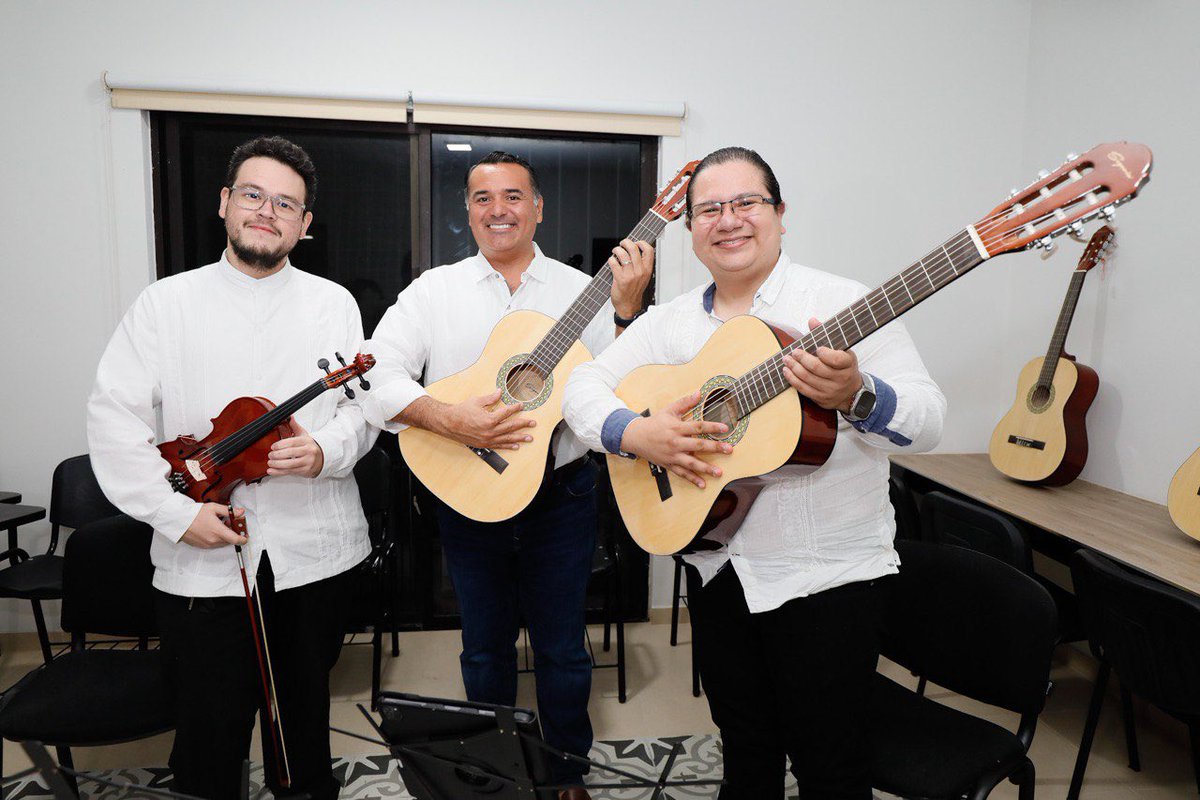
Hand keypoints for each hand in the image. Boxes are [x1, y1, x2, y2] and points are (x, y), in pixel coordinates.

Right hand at [181, 503, 248, 548]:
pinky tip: (213, 529)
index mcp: (218, 531)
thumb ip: (229, 511)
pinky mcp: (202, 546)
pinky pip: (215, 544)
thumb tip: (240, 512)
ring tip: (219, 524)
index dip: (243, 538)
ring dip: (225, 535)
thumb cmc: (194, 514)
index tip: (245, 535)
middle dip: (233, 532)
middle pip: (230, 540)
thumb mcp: (213, 508)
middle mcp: (213, 540)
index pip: (236, 539)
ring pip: (222, 542)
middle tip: (230, 523)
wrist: (178, 521)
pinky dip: (217, 538)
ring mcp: (207, 544)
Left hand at [267, 418, 324, 477]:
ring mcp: (307, 462)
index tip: (273, 447)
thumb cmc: (310, 447)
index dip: (280, 445)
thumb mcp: (304, 435)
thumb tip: (289, 416)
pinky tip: (272, 471)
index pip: (292, 442)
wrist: (322, 459)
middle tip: (270, 455)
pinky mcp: (305, 471)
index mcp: (307, 441)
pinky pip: (290, 472)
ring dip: (277, 464)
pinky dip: (279, 472)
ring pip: (290, 464)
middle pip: (290, 453)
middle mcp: (308, 451)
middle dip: (277, 455)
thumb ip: (295, 426)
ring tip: (270, 462)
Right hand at [441, 389, 535, 450]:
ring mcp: (488, 439)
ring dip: (520, 438)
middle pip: (511, 427)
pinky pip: (499, 446)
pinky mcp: (484, 444)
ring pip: (507, 438)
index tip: (521, 406)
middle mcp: (490, 431)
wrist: (449, 423)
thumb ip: (490, 398)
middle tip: (532, 423)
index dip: (515, 409)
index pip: (507, 413)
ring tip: (529, 437)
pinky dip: (508, 446)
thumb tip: (500, 392)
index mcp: (489, 419)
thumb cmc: (461, 412)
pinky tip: (516, 446)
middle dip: (523, 424)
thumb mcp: (476, 401)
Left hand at [609, 238, 654, 320]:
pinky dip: (611, 260)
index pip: (649, 250)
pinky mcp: (620, 278)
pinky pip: (613, 262)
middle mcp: (640, 271)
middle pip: (633, 248)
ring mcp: (630, 275)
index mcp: (647, 270)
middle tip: (622, 244)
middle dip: (626, 242)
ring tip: (615, 252)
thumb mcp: (643, 277)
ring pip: (622, 253)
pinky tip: (612, 262)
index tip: (636, 242)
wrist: (629, 306)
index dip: (641, 243)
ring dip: (616, 250)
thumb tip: (633, 249)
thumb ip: (641, 264)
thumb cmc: (634, 291)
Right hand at [619, 392, 733, 488]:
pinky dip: (692, 479)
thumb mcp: (669, 410)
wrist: (636, 437)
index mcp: (677, 427)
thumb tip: (699, 393)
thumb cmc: (654, 423)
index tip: (725, 428)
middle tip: (729, 449)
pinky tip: (702, 484)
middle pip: (698, 445)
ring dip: (706, 468)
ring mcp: (672, 455)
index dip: (712, 427)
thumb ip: (685, 402)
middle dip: (715, 447)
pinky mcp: (669, 464)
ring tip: (719, 472)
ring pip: (691, 462)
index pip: (698, 426)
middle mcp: (676, 442)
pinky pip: (682, 473)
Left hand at [780, 316, 862, 410]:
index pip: (836, 359)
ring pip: (808, 378)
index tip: (817, 348)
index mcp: (848, 364)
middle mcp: (841, 379)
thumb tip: (812, 321)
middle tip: (794, 352)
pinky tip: (787, 371)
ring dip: (794, 368)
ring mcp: (830, 390)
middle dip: (802, 358)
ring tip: (786, 359)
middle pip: (817, 368)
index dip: (825, 354)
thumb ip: (826, 334)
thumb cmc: (844, 367)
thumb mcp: (842, 350)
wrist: (851, 392)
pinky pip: (803, 389)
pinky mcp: (821, 399)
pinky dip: (793, 379)